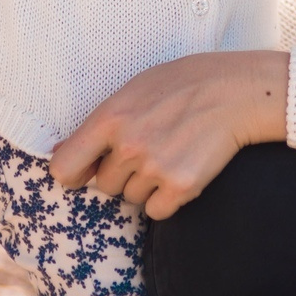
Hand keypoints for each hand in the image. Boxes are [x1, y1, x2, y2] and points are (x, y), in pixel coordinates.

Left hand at [48, 50, 289, 217]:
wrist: (236, 91)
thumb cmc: (183, 84)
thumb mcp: (134, 89)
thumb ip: (99, 123)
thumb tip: (60, 151)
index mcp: (110, 117)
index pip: (64, 166)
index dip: (72, 174)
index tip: (84, 173)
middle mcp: (128, 145)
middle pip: (105, 185)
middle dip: (122, 173)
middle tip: (150, 147)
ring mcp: (154, 168)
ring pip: (132, 198)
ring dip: (146, 185)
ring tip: (171, 152)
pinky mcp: (181, 186)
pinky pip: (156, 211)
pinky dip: (167, 199)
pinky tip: (182, 170)